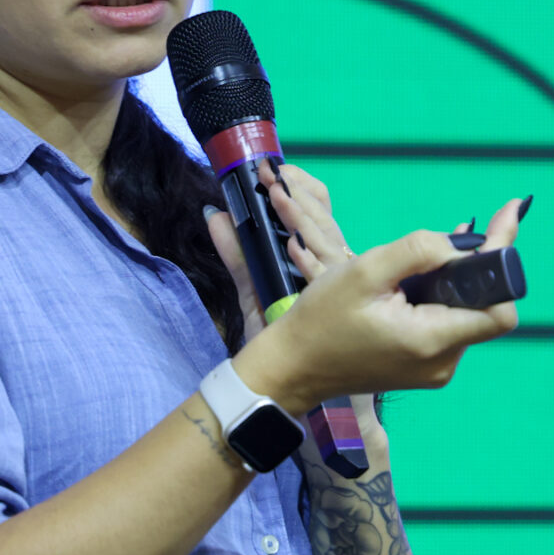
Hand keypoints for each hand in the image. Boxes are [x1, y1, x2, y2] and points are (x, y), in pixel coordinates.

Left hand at [200, 163, 365, 345]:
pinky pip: (328, 280)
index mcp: (317, 261)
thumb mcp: (253, 291)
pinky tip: (294, 245)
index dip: (300, 190)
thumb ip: (237, 254)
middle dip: (300, 195)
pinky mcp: (336, 311)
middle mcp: (333, 271)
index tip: (278, 170)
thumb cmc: (275, 338)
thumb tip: (215, 213)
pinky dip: (311, 260)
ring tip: (278, 194)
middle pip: (326, 224)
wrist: (281, 384)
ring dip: (302, 217)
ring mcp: (338, 289)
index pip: (318, 216)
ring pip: (328, 243)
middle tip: (274, 175)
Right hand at [234, 191, 525, 413]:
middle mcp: (443, 362)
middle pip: (485, 307)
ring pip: (466, 314)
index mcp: (431, 340)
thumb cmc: (322, 319)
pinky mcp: (424, 366)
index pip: (499, 310)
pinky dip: (443, 296)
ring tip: (438, 248)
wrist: (293, 366)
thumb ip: (417, 251)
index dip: (504, 263)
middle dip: (479, 265)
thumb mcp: (365, 271)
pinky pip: (448, 325)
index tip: (504, 219)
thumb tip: (458, 243)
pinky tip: (425, 274)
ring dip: (457, 280)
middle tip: (472, 224)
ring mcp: (435, 368)